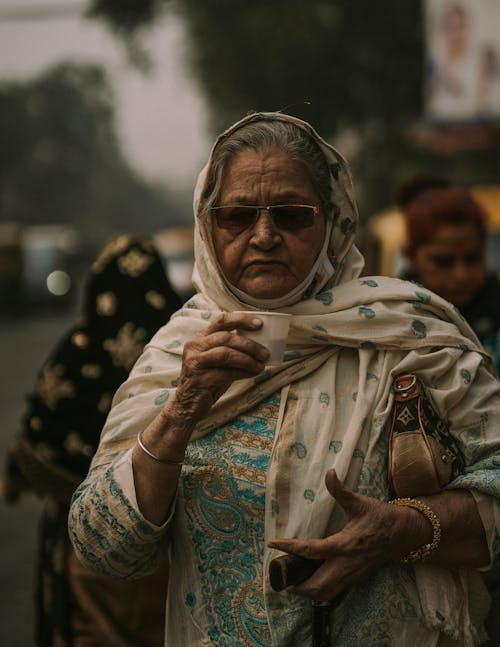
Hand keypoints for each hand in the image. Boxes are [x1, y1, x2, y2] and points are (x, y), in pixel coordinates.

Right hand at [173, 312, 269, 422]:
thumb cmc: (207, 379)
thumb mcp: (216, 360)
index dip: (241, 319)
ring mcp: (195, 362)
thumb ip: (231, 348)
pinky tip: (253, 373)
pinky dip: (243, 372)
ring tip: (261, 365)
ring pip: (225, 354)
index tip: (259, 323)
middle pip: (225, 337)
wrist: (187, 404)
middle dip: (249, 344)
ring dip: (247, 359)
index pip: (221, 321)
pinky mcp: (199, 379)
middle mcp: (194, 346)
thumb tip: (260, 344)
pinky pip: (226, 373)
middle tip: (265, 353)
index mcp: (200, 338)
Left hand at [268, 470, 409, 601]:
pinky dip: (319, 593)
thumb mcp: (359, 502)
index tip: (272, 544)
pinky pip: (334, 592)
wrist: (404, 534)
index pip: (311, 550)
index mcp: (344, 544)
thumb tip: (329, 472)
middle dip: (297, 586)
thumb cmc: (380, 517)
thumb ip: (340, 490)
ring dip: (307, 592)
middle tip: (280, 577)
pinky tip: (310, 584)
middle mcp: (347, 564)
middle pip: (316, 585)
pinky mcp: (356, 579)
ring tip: (291, 584)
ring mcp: (352, 575)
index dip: (289, 547)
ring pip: (326, 593)